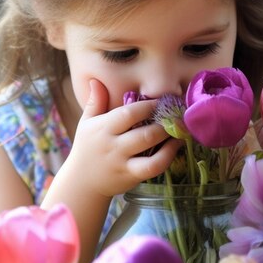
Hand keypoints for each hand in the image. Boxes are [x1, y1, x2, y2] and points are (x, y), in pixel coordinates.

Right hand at [67, 79, 180, 197]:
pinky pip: (153, 166)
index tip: (162, 101)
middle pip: (143, 131)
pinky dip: (168, 155)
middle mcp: (112, 145)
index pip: (128, 114)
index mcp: (103, 128)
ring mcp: (122, 162)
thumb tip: (95, 80)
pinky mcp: (131, 176)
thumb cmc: (87, 148)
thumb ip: (95, 102)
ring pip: (150, 147)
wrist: (82, 183)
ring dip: (169, 137)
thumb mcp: (87, 123)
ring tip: (180, 128)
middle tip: (178, 114)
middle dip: (164, 122)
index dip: (148, 106)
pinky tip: (176, 146)